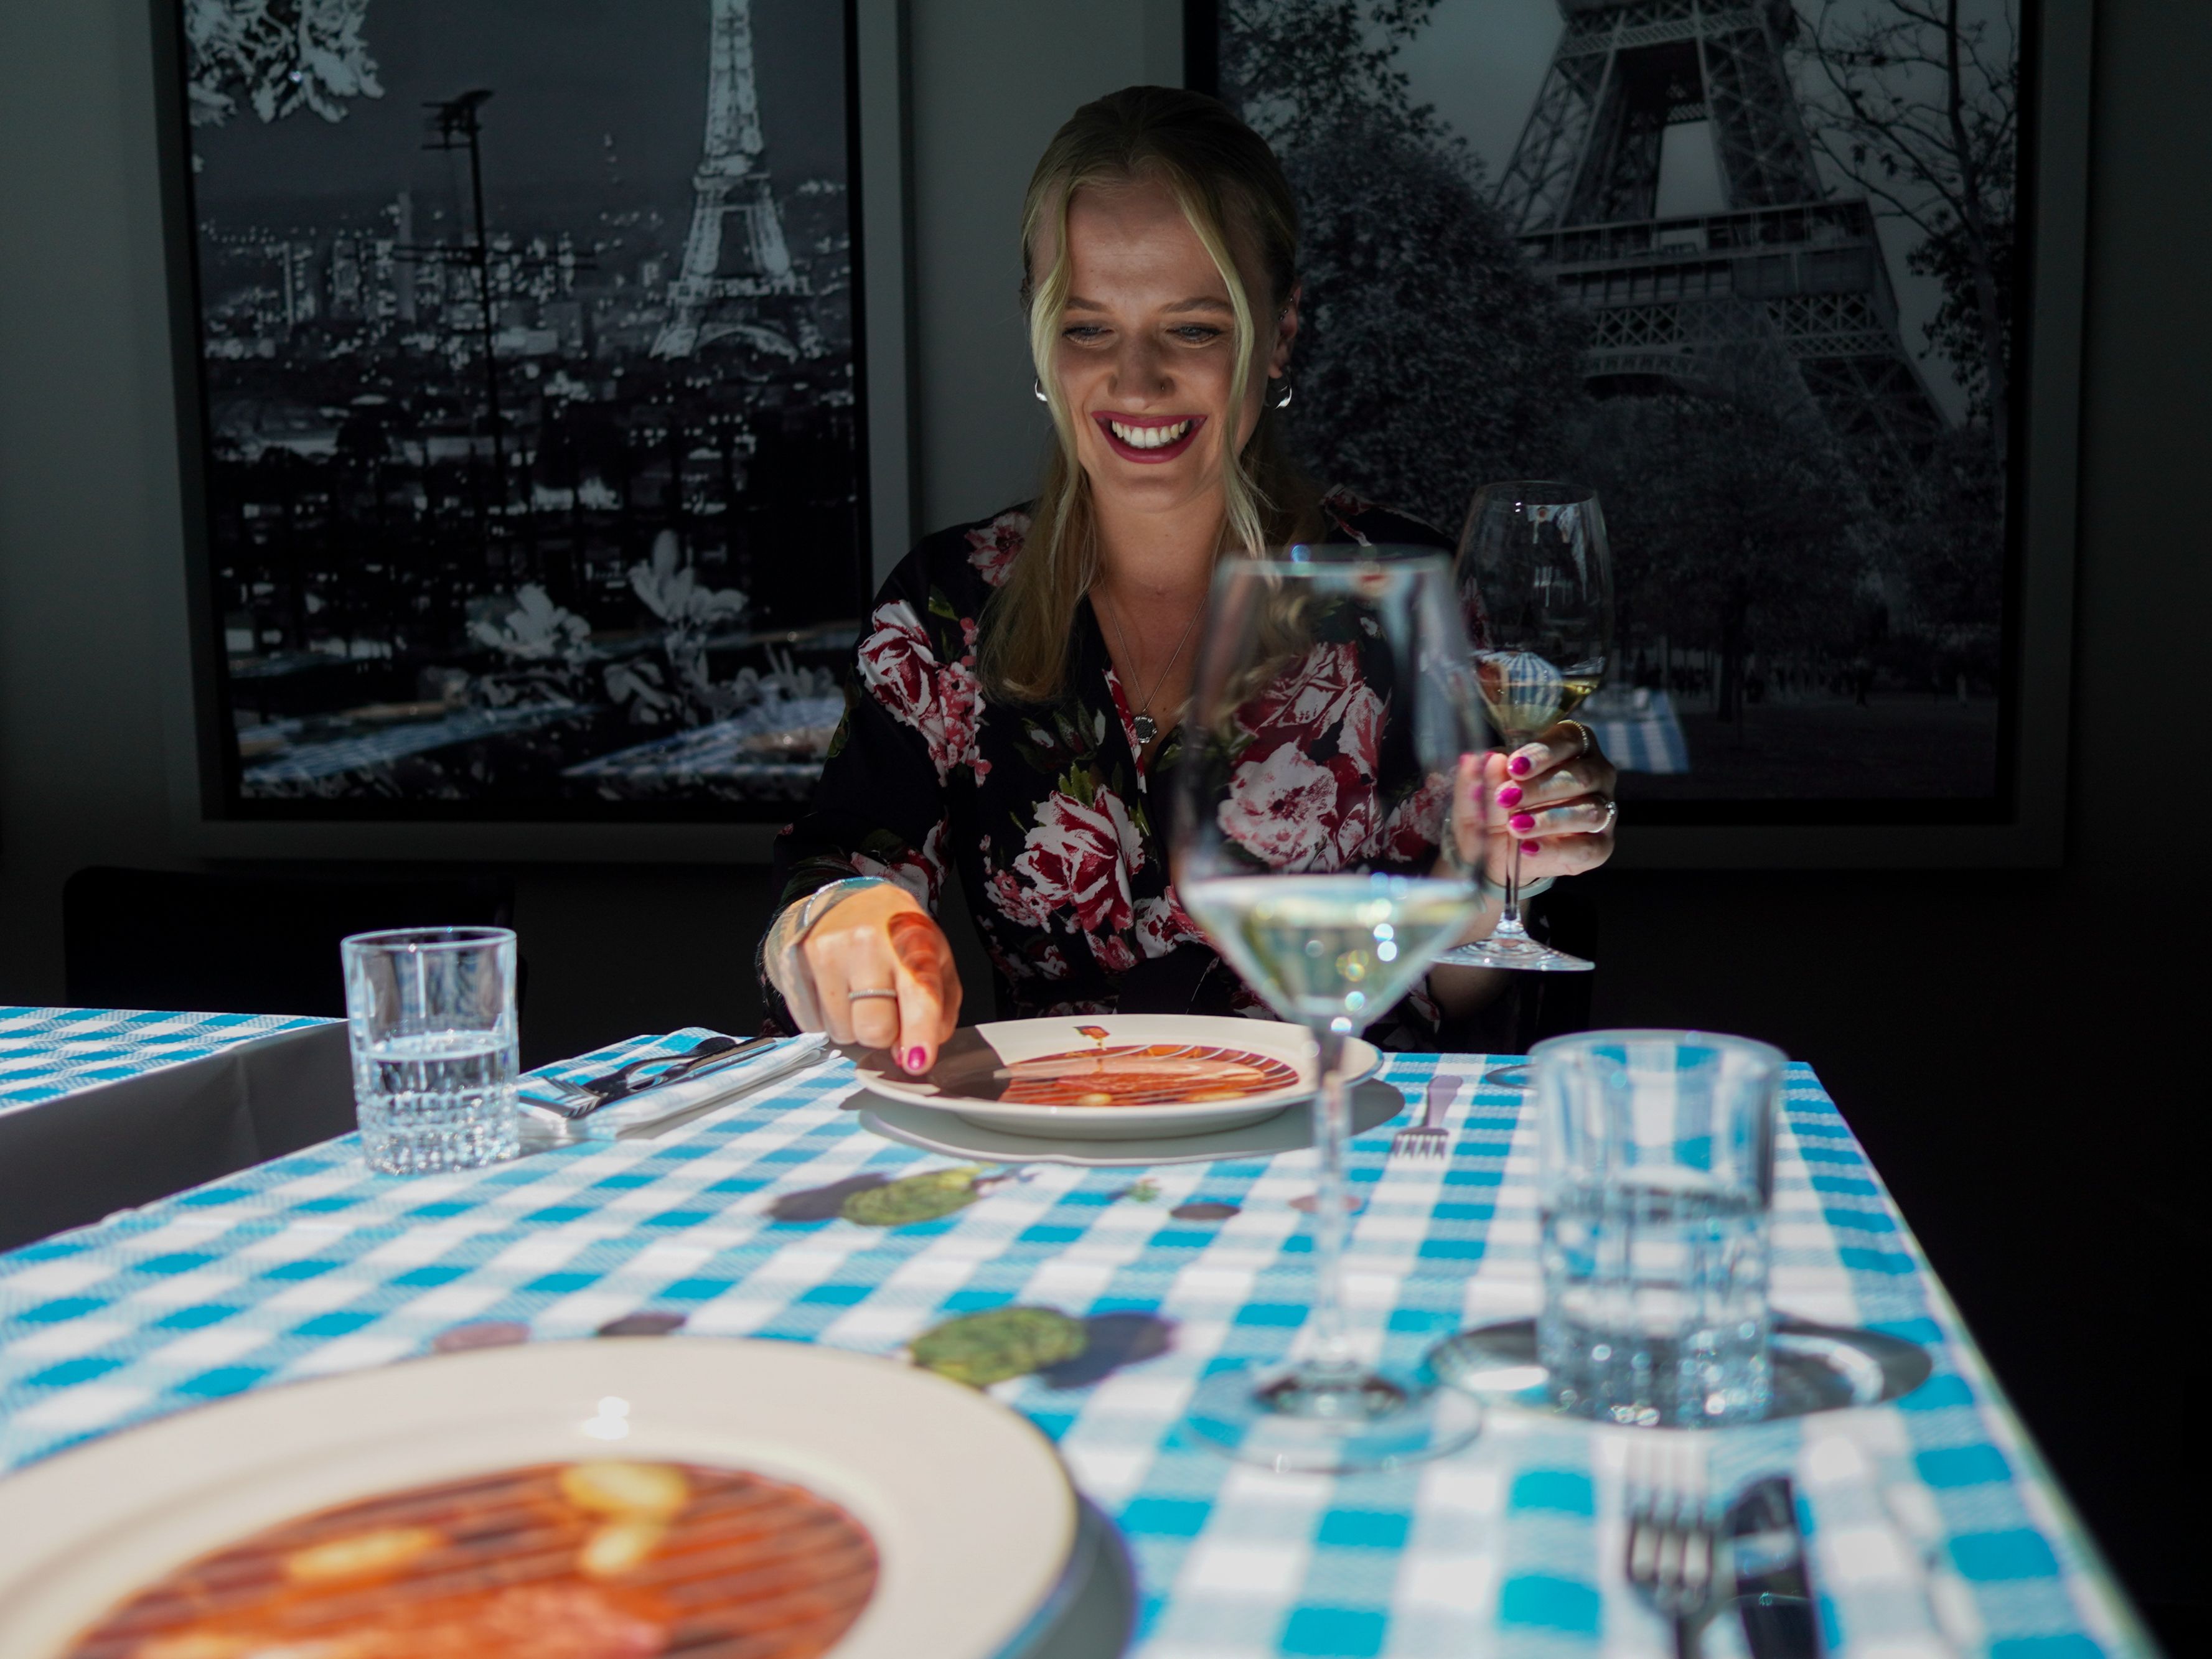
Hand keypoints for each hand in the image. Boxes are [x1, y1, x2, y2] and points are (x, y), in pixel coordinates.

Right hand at [773, 885, 961, 1072]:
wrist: (846, 901)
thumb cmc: (898, 935)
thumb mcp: (936, 958)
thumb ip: (940, 1006)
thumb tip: (919, 1053)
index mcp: (910, 942)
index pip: (920, 998)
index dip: (919, 1036)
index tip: (918, 1062)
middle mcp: (867, 945)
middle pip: (875, 1029)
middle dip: (884, 1034)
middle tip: (885, 1011)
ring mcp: (827, 953)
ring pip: (842, 1033)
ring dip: (854, 1026)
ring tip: (858, 994)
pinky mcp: (796, 963)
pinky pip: (812, 1025)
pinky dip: (827, 1019)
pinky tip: (835, 991)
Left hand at [1487, 720, 1617, 879]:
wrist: (1498, 854)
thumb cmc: (1495, 809)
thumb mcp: (1479, 795)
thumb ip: (1482, 778)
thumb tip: (1491, 760)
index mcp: (1571, 747)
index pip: (1568, 739)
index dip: (1543, 752)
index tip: (1514, 766)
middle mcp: (1595, 774)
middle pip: (1581, 775)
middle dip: (1541, 788)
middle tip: (1506, 798)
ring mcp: (1602, 810)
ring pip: (1589, 811)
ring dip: (1550, 819)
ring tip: (1515, 826)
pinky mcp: (1600, 845)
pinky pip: (1588, 847)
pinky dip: (1556, 849)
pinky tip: (1528, 849)